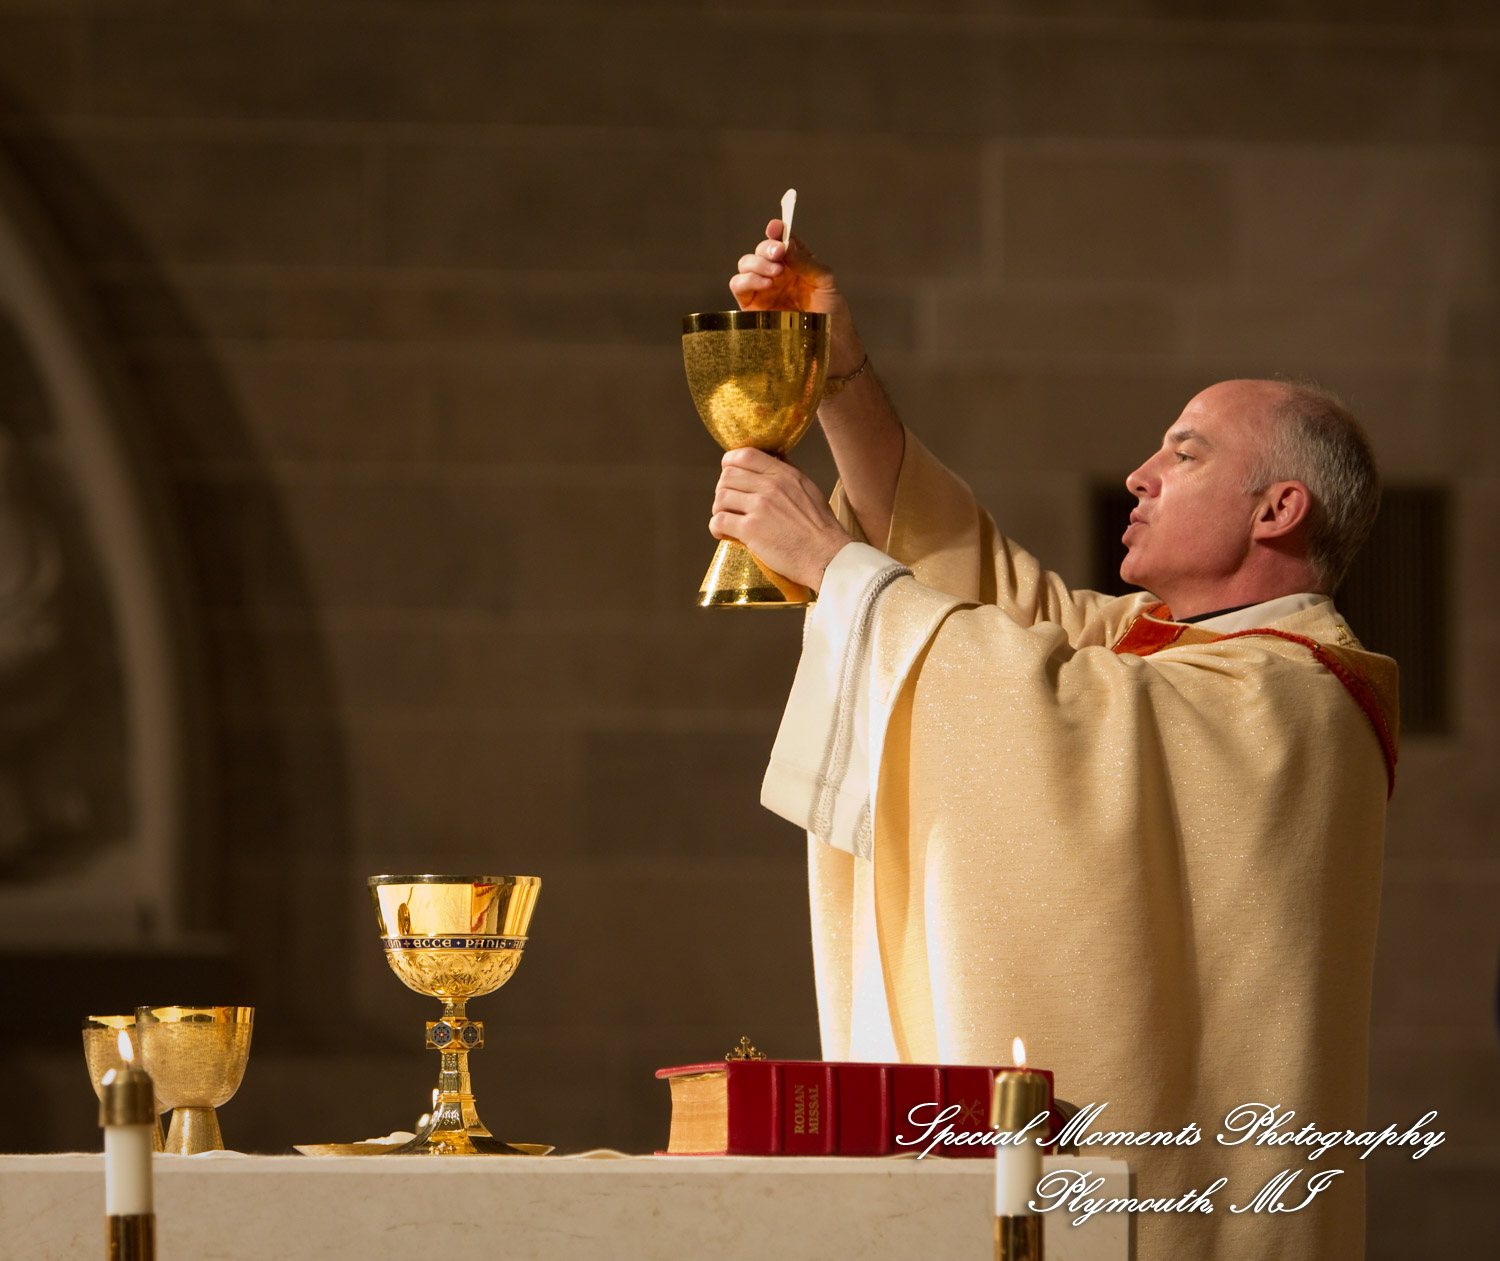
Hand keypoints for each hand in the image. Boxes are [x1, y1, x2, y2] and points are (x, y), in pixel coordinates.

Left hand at [710, 448, 850, 590]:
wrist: (827, 557)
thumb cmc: (820, 528)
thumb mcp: (809, 490)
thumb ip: (788, 474)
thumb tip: (775, 459)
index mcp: (785, 474)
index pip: (745, 455)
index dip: (730, 463)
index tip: (729, 474)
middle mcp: (771, 486)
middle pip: (727, 476)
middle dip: (724, 489)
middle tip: (729, 504)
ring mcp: (759, 507)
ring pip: (720, 497)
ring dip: (719, 509)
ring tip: (727, 519)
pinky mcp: (751, 530)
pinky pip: (719, 521)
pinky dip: (716, 527)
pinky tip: (723, 533)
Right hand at [728, 220, 865, 376]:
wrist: (830, 349)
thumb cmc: (832, 316)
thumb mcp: (826, 283)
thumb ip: (807, 262)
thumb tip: (785, 243)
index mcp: (796, 265)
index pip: (782, 241)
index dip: (776, 231)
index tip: (775, 228)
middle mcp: (777, 275)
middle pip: (761, 250)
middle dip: (767, 247)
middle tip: (779, 254)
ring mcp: (763, 291)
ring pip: (746, 265)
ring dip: (757, 263)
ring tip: (775, 273)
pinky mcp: (751, 309)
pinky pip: (739, 287)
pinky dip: (748, 280)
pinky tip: (766, 285)